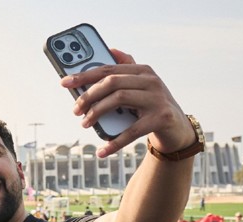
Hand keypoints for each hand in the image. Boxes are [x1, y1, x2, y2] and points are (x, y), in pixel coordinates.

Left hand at [65, 49, 194, 157]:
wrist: (178, 128)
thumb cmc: (151, 105)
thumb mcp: (140, 87)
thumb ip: (126, 70)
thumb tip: (112, 50)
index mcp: (142, 70)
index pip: (108, 69)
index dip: (84, 75)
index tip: (64, 83)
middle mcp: (151, 81)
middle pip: (112, 82)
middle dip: (89, 95)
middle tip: (75, 110)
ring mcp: (157, 99)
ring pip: (119, 99)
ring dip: (97, 113)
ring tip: (85, 124)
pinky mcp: (161, 118)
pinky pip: (132, 131)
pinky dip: (115, 142)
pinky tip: (102, 151)